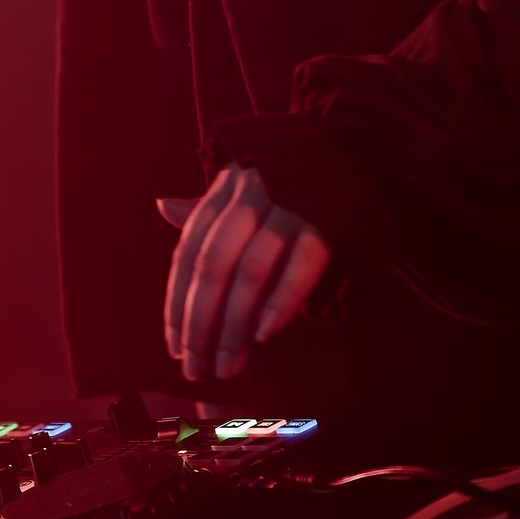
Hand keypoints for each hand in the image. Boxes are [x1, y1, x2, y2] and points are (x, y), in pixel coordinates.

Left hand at [157, 164, 331, 382]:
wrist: (357, 149)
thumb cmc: (291, 177)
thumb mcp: (246, 184)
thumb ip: (207, 206)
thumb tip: (162, 206)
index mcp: (227, 188)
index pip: (189, 250)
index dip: (178, 301)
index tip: (175, 347)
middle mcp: (252, 194)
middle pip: (214, 265)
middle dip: (200, 322)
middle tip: (196, 369)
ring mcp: (290, 206)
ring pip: (251, 271)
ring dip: (235, 325)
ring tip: (227, 365)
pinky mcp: (328, 221)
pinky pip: (300, 267)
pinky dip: (281, 303)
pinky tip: (265, 336)